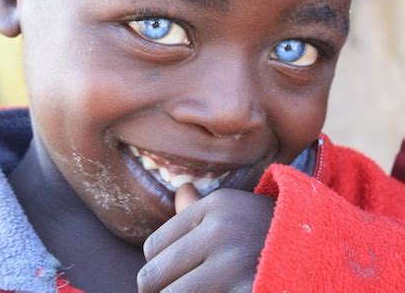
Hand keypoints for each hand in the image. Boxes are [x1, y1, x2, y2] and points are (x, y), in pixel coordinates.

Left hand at [137, 184, 274, 291]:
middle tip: (172, 290)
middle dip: (157, 289)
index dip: (156, 265)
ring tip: (197, 290)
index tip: (166, 273)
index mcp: (214, 205)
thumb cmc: (268, 231)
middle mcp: (219, 229)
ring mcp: (232, 263)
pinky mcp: (245, 289)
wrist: (321, 250)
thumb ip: (199, 206)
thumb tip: (178, 192)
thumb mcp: (237, 209)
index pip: (154, 246)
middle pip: (155, 275)